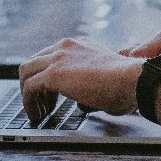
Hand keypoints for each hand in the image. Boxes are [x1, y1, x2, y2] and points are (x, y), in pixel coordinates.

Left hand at [18, 38, 141, 124]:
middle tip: (41, 104)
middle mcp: (65, 46)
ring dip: (28, 94)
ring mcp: (58, 57)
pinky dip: (28, 103)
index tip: (49, 95)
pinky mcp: (53, 74)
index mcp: (79, 45)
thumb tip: (82, 103)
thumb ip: (89, 85)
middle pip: (34, 62)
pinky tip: (36, 115)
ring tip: (37, 112)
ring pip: (26, 72)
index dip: (45, 77)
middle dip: (33, 84)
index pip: (50, 56)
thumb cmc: (128, 84)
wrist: (133, 81)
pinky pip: (29, 88)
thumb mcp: (106, 78)